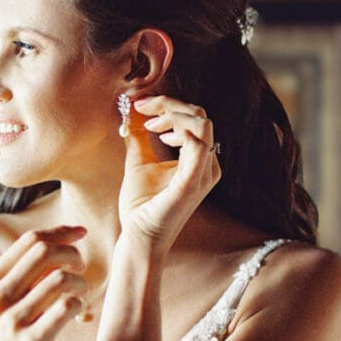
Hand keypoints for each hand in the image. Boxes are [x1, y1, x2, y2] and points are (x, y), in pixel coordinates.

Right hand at [0, 225, 87, 340]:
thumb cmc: (13, 332)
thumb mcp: (8, 297)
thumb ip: (27, 270)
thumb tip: (65, 238)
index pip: (31, 239)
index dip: (61, 232)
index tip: (80, 234)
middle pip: (45, 251)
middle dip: (72, 254)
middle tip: (80, 269)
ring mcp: (13, 320)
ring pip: (60, 278)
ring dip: (80, 282)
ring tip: (80, 293)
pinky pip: (66, 307)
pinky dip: (78, 304)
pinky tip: (76, 312)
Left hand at [117, 95, 221, 252]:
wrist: (140, 236)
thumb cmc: (143, 205)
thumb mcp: (140, 161)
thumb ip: (139, 136)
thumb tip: (132, 111)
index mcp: (199, 158)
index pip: (193, 117)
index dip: (167, 104)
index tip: (140, 104)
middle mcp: (208, 164)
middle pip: (199, 115)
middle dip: (168, 105)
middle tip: (141, 110)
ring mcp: (203, 173)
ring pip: (201, 123)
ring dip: (172, 115)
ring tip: (149, 125)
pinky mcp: (192, 183)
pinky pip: (198, 147)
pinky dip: (180, 133)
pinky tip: (159, 137)